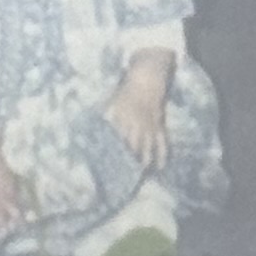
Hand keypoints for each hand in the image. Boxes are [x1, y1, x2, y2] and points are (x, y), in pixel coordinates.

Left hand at [103, 51, 173, 172]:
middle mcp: (136, 125)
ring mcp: (149, 127)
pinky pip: (162, 142)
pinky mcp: (159, 126)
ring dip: (143, 161)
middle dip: (127, 160)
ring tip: (140, 175)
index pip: (116, 139)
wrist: (146, 80)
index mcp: (122, 119)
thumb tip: (92, 124)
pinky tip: (160, 167)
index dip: (113, 152)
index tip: (108, 165)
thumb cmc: (126, 91)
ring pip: (147, 147)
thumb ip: (105, 115)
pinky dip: (162, 155)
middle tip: (123, 175)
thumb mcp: (111, 102)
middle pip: (131, 146)